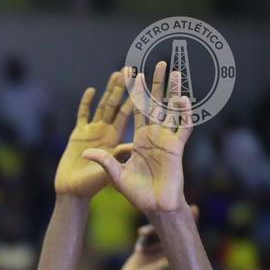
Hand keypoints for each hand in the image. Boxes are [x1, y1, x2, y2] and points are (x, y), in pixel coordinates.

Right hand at [55, 70, 134, 197]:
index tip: (148, 79)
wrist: (73, 193)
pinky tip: (91, 91)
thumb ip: (119, 157)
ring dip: (111, 89)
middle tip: (133, 67)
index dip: (139, 95)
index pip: (133, 112)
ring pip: (104, 105)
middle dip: (127, 85)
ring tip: (118, 72)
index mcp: (119, 138)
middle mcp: (108, 132)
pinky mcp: (78, 136)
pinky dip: (86, 104)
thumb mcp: (112, 172)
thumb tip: (132, 145)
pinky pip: (82, 116)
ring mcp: (93, 132)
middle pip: (120, 103)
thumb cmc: (94, 186)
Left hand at [83, 62, 191, 213]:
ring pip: (172, 110)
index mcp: (138, 140)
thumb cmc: (137, 193)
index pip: (136, 111)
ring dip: (174, 92)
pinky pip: (182, 127)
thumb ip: (104, 162)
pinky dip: (183, 113)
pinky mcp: (176, 148)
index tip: (133, 75)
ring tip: (176, 72)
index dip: (135, 94)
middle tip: (159, 63)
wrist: (154, 206)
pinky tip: (182, 99)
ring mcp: (166, 140)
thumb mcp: (115, 175)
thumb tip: (86, 154)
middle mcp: (153, 136)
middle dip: (156, 84)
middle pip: (156, 104)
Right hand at [118, 204, 197, 269]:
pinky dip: (144, 236)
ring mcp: (159, 248)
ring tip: (141, 233)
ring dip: (151, 229)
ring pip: (158, 230)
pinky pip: (147, 235)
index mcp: (178, 255)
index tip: (194, 209)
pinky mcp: (146, 248)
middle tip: (174, 203)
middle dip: (172, 217)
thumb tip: (171, 256)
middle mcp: (170, 250)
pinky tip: (138, 244)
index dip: (192, 221)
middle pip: (174, 228)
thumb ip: (164, 265)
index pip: (188, 235)